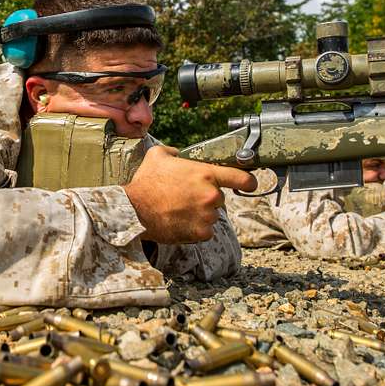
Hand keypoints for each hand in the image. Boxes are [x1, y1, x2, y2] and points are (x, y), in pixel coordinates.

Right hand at [124, 146, 256, 243]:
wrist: (134, 210)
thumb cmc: (145, 182)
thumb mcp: (158, 155)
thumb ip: (175, 152)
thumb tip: (179, 154)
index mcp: (206, 174)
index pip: (241, 178)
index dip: (249, 181)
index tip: (250, 184)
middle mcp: (211, 195)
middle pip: (219, 198)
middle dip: (206, 198)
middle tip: (185, 197)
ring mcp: (207, 216)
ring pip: (212, 215)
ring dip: (200, 214)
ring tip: (178, 210)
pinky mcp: (201, 233)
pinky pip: (205, 231)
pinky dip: (195, 228)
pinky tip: (179, 221)